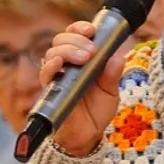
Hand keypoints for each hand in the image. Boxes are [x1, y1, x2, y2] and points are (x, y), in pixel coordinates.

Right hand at [38, 21, 125, 155]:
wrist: (88, 135)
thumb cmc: (97, 111)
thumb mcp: (111, 91)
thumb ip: (112, 75)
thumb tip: (117, 57)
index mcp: (82, 58)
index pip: (75, 35)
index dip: (80, 28)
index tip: (91, 29)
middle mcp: (67, 64)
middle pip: (61, 40)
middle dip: (76, 39)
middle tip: (92, 51)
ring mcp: (57, 76)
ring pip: (53, 52)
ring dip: (68, 50)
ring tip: (85, 58)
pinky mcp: (51, 89)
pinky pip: (45, 73)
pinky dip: (51, 65)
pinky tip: (59, 63)